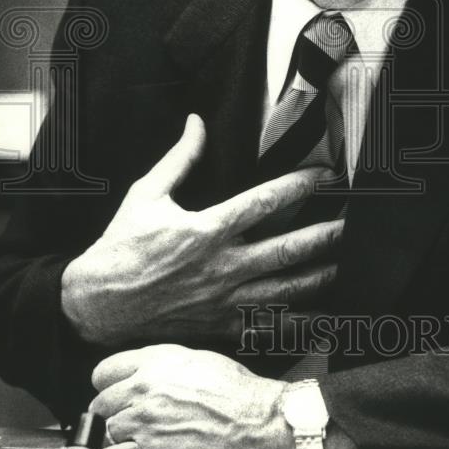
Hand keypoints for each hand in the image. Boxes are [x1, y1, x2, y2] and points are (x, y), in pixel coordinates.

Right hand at [61, 114, 341, 345]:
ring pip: (286, 289)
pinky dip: (297, 322)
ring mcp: (224, 301)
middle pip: (288, 250)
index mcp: (205, 230)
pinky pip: (267, 326)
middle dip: (325, 235)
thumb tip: (196, 122)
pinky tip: (321, 316)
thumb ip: (179, 158)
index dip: (299, 185)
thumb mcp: (145, 195)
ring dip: (320, 275)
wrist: (96, 307)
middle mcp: (221, 267)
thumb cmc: (120, 249)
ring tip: (346, 263)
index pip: (265, 202)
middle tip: (353, 223)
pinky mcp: (220, 326)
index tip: (325, 174)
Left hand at [90, 344, 293, 448]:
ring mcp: (144, 421)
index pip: (105, 371)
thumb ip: (162, 365)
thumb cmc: (237, 392)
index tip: (112, 395)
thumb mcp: (198, 360)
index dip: (107, 386)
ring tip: (136, 441)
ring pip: (104, 431)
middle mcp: (145, 387)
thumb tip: (142, 373)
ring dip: (117, 438)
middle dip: (110, 414)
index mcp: (157, 361)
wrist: (258, 423)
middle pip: (100, 404)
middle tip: (127, 421)